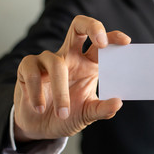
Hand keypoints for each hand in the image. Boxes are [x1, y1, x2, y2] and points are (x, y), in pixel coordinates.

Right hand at [14, 15, 130, 141]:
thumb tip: (118, 103)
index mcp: (87, 64)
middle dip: (91, 27)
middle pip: (78, 26)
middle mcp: (69, 57)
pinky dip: (37, 92)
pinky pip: (33, 73)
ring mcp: (48, 61)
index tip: (126, 41)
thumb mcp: (88, 113)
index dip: (112, 37)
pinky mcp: (27, 68)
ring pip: (56, 63)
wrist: (40, 127)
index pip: (100, 44)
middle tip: (101, 42)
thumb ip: (103, 109)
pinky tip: (39, 107)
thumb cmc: (67, 115)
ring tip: (62, 114)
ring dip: (60, 91)